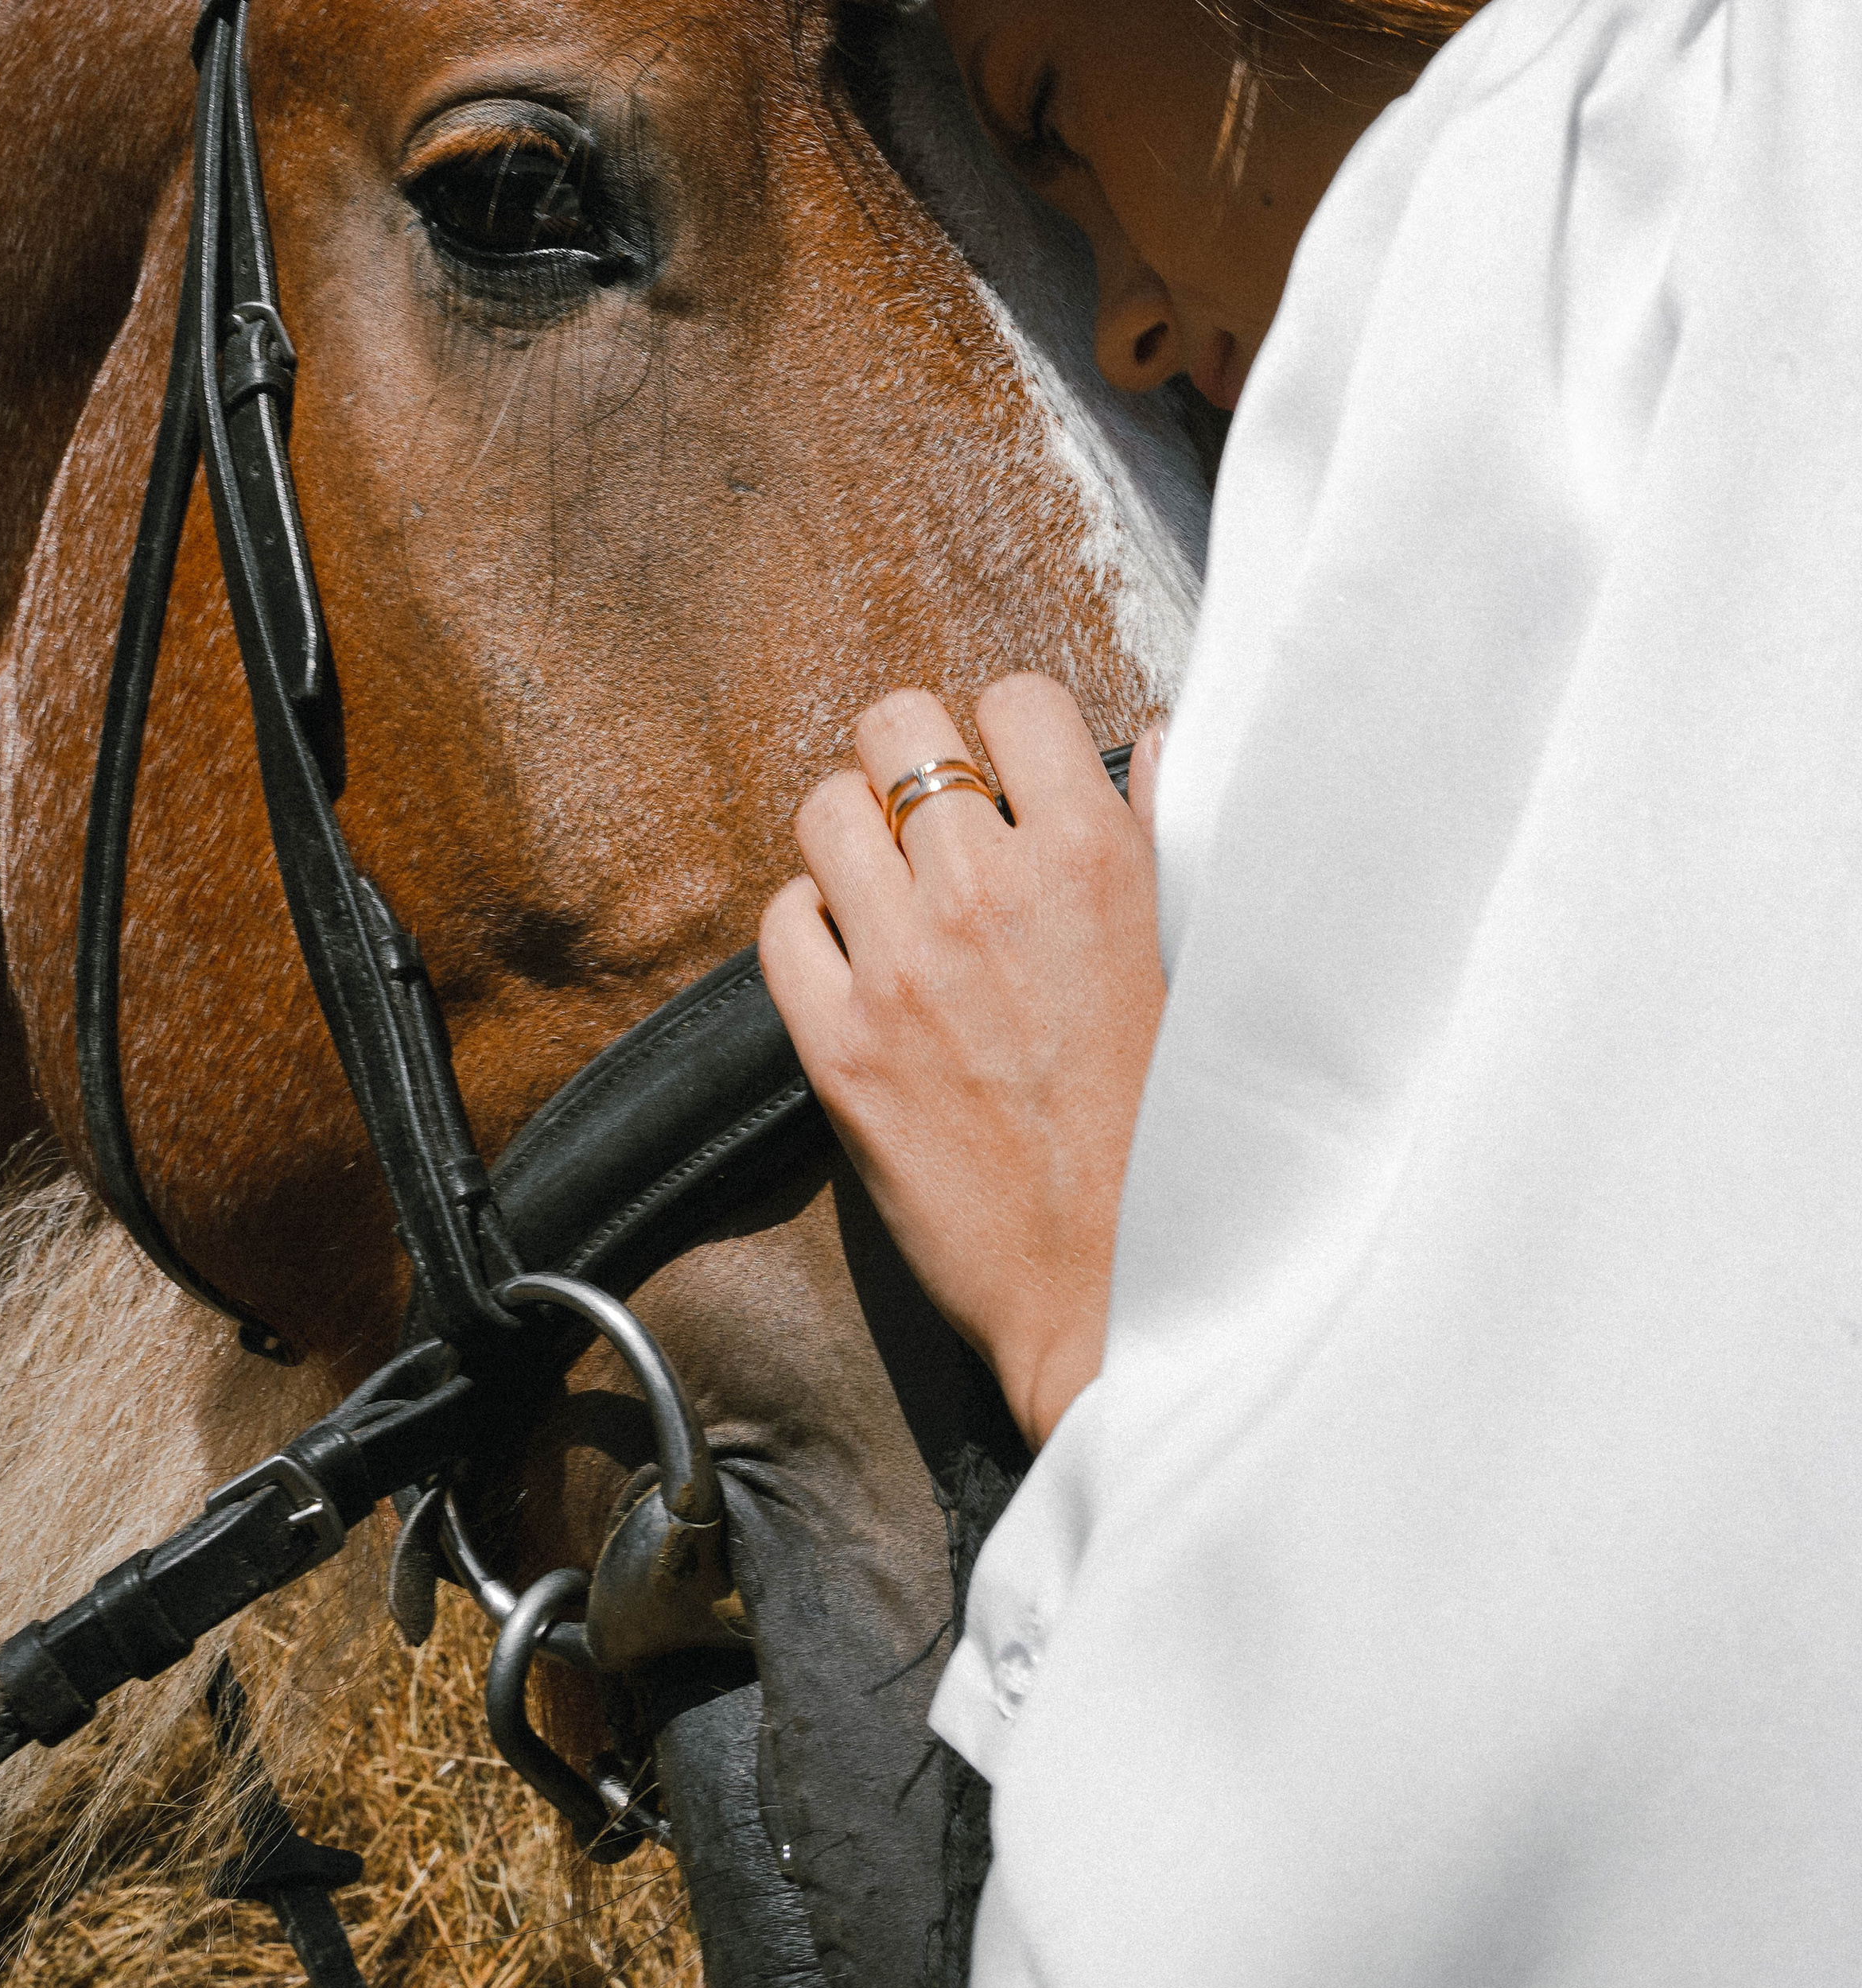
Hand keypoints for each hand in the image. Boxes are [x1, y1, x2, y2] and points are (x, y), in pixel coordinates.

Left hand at [758, 674, 1166, 1450]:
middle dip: (913, 757)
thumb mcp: (1205, 962)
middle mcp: (988, 890)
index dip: (1010, 728)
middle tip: (935, 814)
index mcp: (1094, 860)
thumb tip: (1153, 743)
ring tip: (891, 885)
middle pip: (896, 724)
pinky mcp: (839, 1043)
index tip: (1016, 772)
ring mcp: (902, 964)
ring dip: (854, 836)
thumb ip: (1171, 839)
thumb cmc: (1183, 1136)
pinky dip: (809, 925)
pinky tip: (855, 957)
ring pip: (825, 809)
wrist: (1125, 1290)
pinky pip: (782, 920)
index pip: (1015, 698)